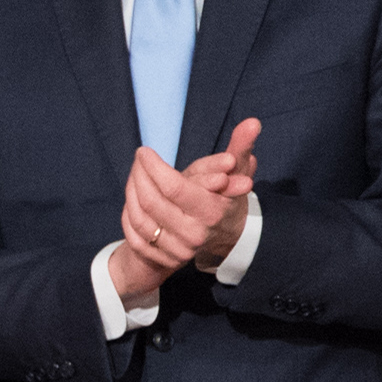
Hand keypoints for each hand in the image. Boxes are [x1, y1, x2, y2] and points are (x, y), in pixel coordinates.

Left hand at [108, 119, 258, 302]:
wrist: (223, 234)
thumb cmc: (225, 195)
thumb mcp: (235, 171)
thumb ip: (241, 147)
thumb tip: (252, 122)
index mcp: (211, 212)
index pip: (174, 188)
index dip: (154, 167)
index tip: (144, 151)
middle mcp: (194, 235)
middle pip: (152, 202)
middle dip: (140, 176)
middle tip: (139, 160)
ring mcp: (177, 249)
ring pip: (139, 218)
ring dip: (132, 191)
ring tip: (135, 174)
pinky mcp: (163, 259)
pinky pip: (134, 235)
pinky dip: (129, 213)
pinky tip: (134, 198)